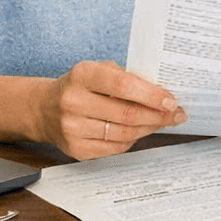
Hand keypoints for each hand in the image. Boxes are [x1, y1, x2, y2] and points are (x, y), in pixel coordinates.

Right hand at [32, 60, 185, 159]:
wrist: (44, 109)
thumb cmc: (81, 86)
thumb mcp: (99, 70)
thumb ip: (127, 77)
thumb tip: (162, 95)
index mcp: (82, 75)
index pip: (123, 85)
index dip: (151, 95)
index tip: (171, 101)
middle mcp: (73, 101)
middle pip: (126, 114)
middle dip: (158, 116)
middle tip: (176, 114)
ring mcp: (72, 128)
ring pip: (124, 134)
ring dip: (149, 129)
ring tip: (163, 122)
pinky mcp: (76, 150)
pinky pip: (115, 148)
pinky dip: (133, 139)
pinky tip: (140, 131)